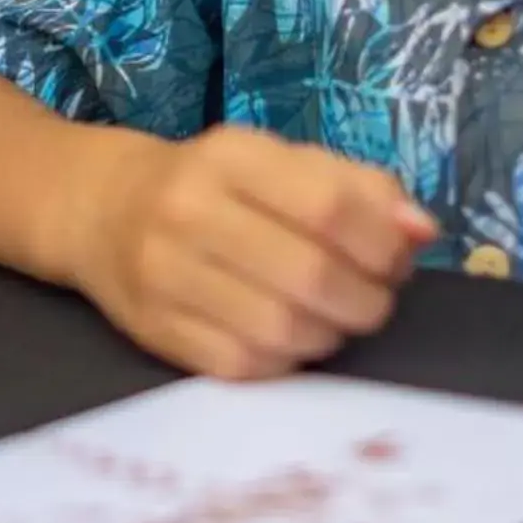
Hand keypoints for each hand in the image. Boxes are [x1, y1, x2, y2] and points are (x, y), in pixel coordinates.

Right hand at [70, 125, 438, 379]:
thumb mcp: (282, 163)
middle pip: (310, 276)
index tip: (395, 261)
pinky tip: (289, 339)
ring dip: (328, 335)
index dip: (382, 245)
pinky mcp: (156, 332)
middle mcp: (189, 211)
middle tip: (372, 301)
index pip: (328, 207)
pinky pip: (245, 366)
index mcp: (231, 156)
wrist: (101, 210)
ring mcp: (166, 275)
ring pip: (281, 330)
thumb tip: (421, 231)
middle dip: (365, 301)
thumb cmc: (215, 185)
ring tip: (331, 320)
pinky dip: (285, 362)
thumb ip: (360, 189)